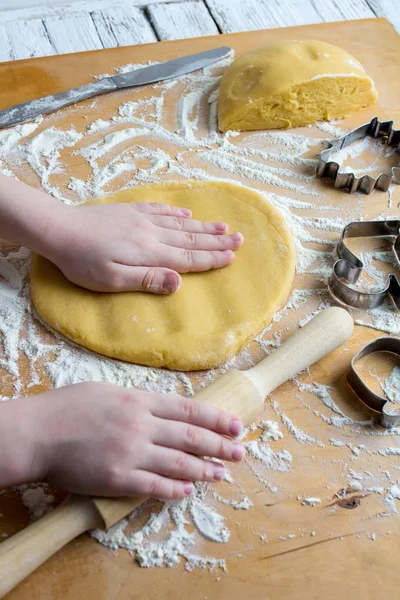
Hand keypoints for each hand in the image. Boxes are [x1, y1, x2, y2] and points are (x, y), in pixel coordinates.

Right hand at [31, 383, 243, 498]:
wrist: (39, 433)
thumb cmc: (69, 408)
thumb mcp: (108, 391)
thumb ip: (138, 399)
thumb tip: (162, 408)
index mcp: (139, 400)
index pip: (188, 409)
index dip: (216, 418)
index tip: (236, 425)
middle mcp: (141, 425)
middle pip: (191, 436)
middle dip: (219, 445)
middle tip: (239, 452)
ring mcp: (131, 452)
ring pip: (178, 463)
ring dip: (203, 470)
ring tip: (220, 475)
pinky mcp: (118, 478)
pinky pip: (154, 486)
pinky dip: (174, 490)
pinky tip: (188, 492)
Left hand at [48, 202, 243, 293]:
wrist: (60, 229)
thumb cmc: (83, 261)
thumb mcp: (112, 280)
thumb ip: (146, 280)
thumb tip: (178, 282)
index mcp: (150, 253)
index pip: (188, 258)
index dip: (212, 259)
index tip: (232, 257)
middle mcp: (152, 233)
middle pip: (191, 239)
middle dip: (217, 240)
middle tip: (240, 239)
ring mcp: (142, 219)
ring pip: (181, 224)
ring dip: (204, 226)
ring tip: (224, 226)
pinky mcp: (130, 211)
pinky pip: (161, 209)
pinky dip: (177, 212)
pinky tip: (186, 213)